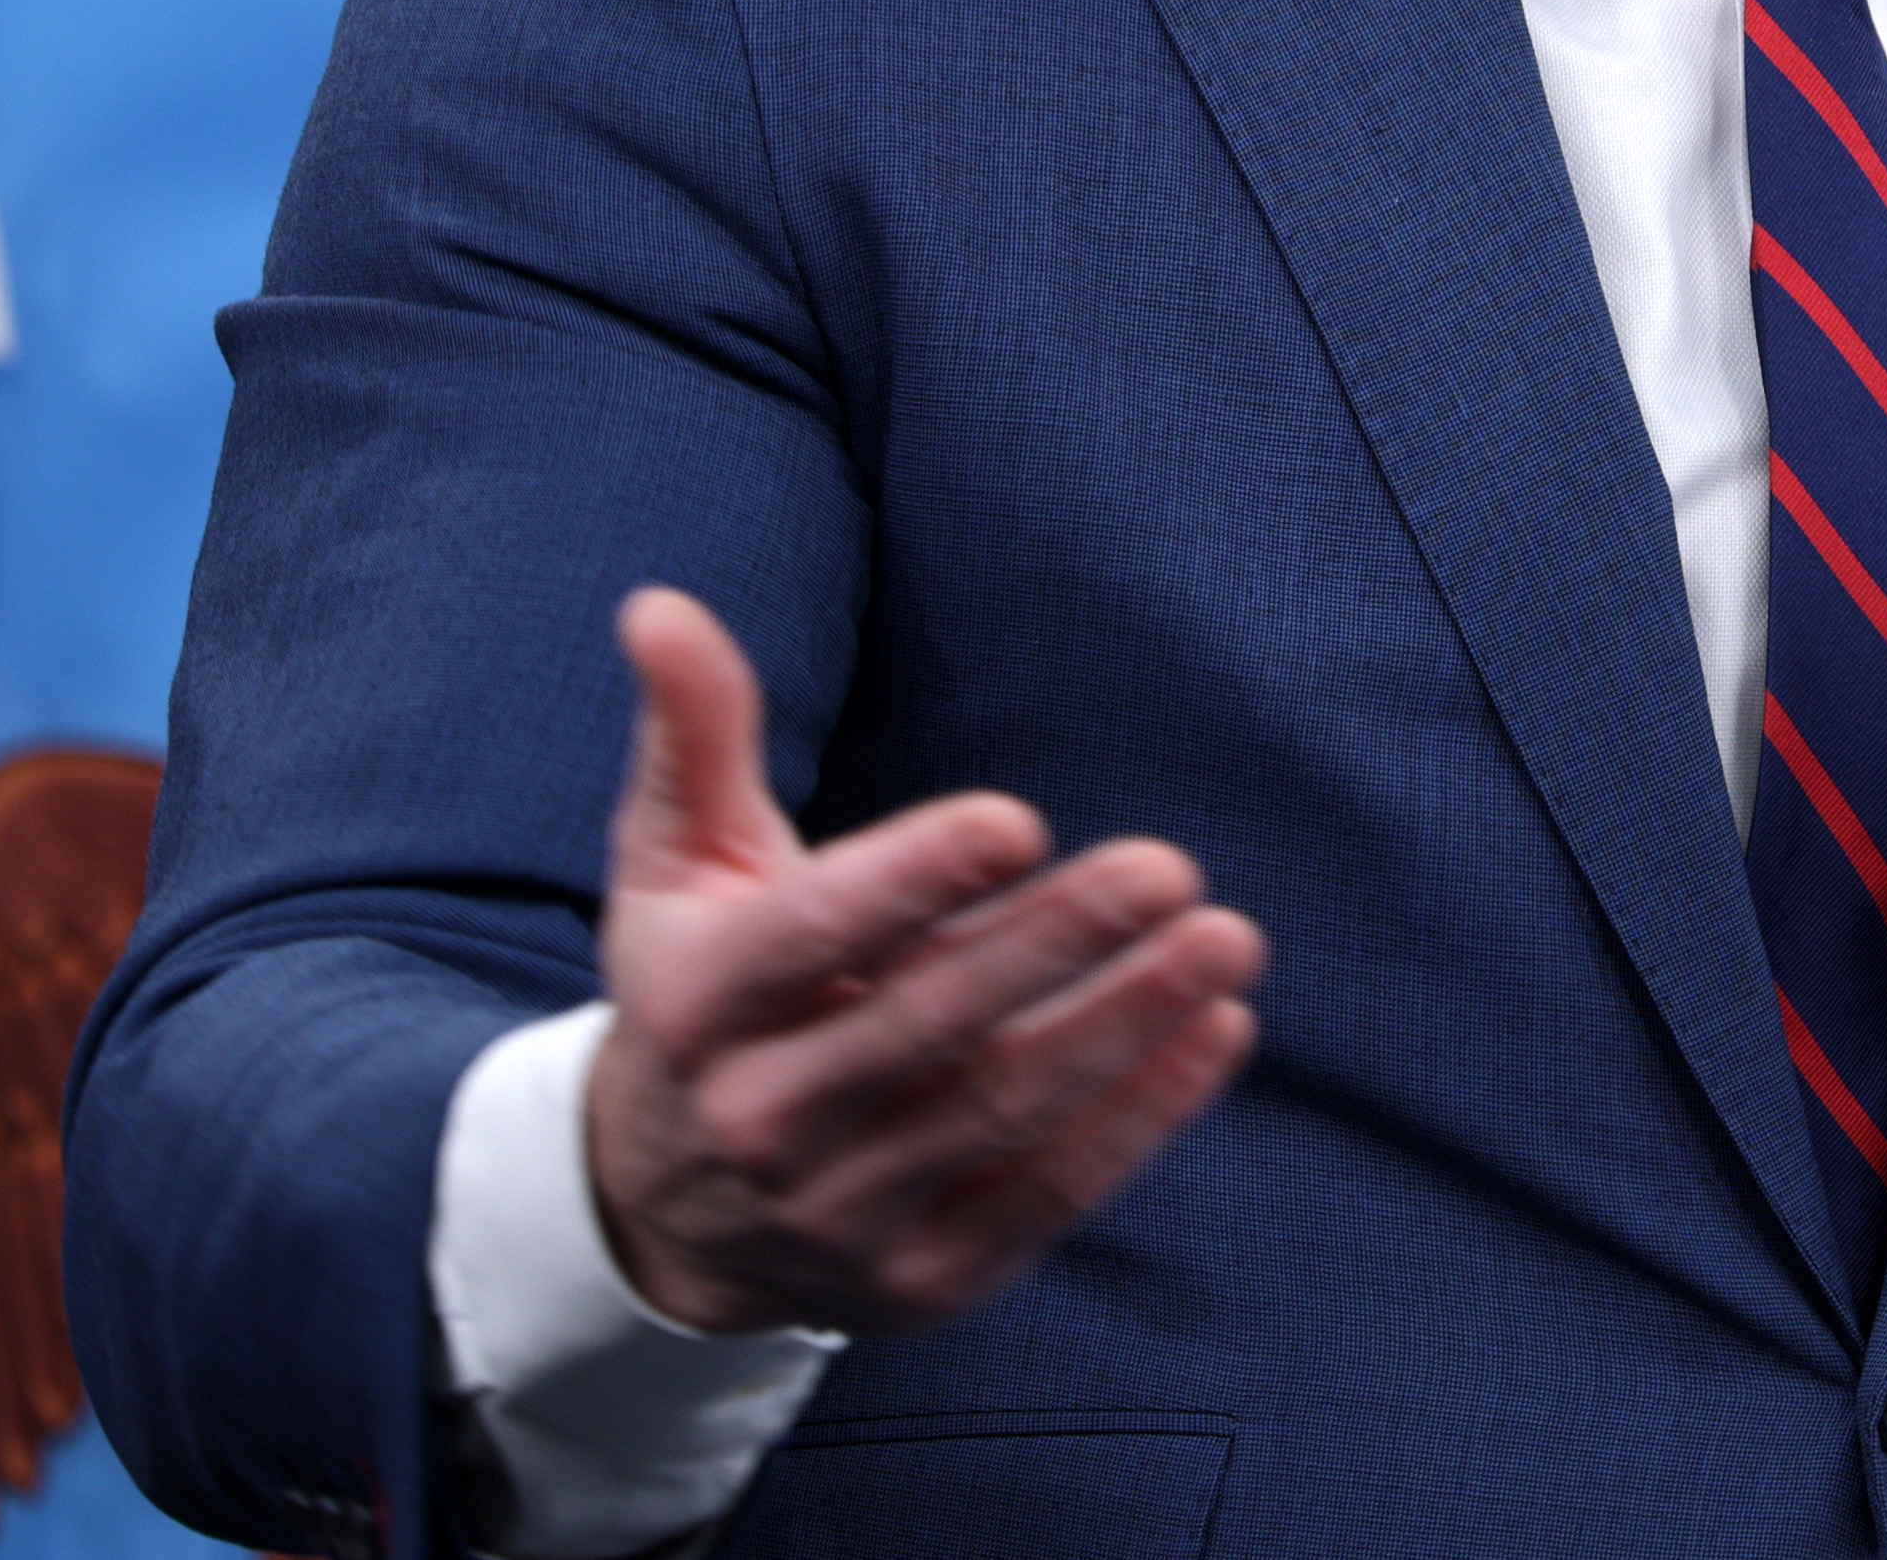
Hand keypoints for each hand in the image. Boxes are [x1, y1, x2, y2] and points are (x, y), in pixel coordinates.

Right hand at [578, 586, 1266, 1336]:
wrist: (664, 1210)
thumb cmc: (702, 987)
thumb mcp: (672, 865)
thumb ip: (693, 733)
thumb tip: (660, 604)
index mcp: (696, 1008)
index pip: (811, 937)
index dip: (912, 880)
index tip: (1017, 818)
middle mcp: (759, 1123)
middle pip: (927, 1025)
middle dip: (1055, 943)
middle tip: (1172, 866)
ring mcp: (840, 1216)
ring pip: (1000, 1112)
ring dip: (1124, 1026)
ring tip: (1226, 939)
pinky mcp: (921, 1282)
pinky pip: (1045, 1199)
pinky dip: (1138, 1121)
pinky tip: (1217, 1032)